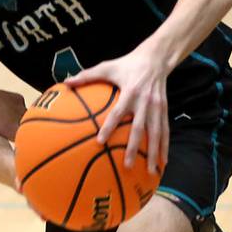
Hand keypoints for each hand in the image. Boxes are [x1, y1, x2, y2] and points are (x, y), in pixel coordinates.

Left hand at [64, 52, 168, 174]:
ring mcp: (157, 108)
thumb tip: (66, 82)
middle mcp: (145, 102)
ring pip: (156, 134)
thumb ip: (87, 75)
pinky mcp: (164, 110)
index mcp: (130, 93)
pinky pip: (165, 131)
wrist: (155, 59)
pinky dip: (165, 147)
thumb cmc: (126, 64)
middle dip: (134, 149)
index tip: (100, 141)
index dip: (109, 127)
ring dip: (154, 154)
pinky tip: (164, 162)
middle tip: (127, 165)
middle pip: (139, 129)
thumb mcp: (107, 67)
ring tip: (152, 172)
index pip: (118, 113)